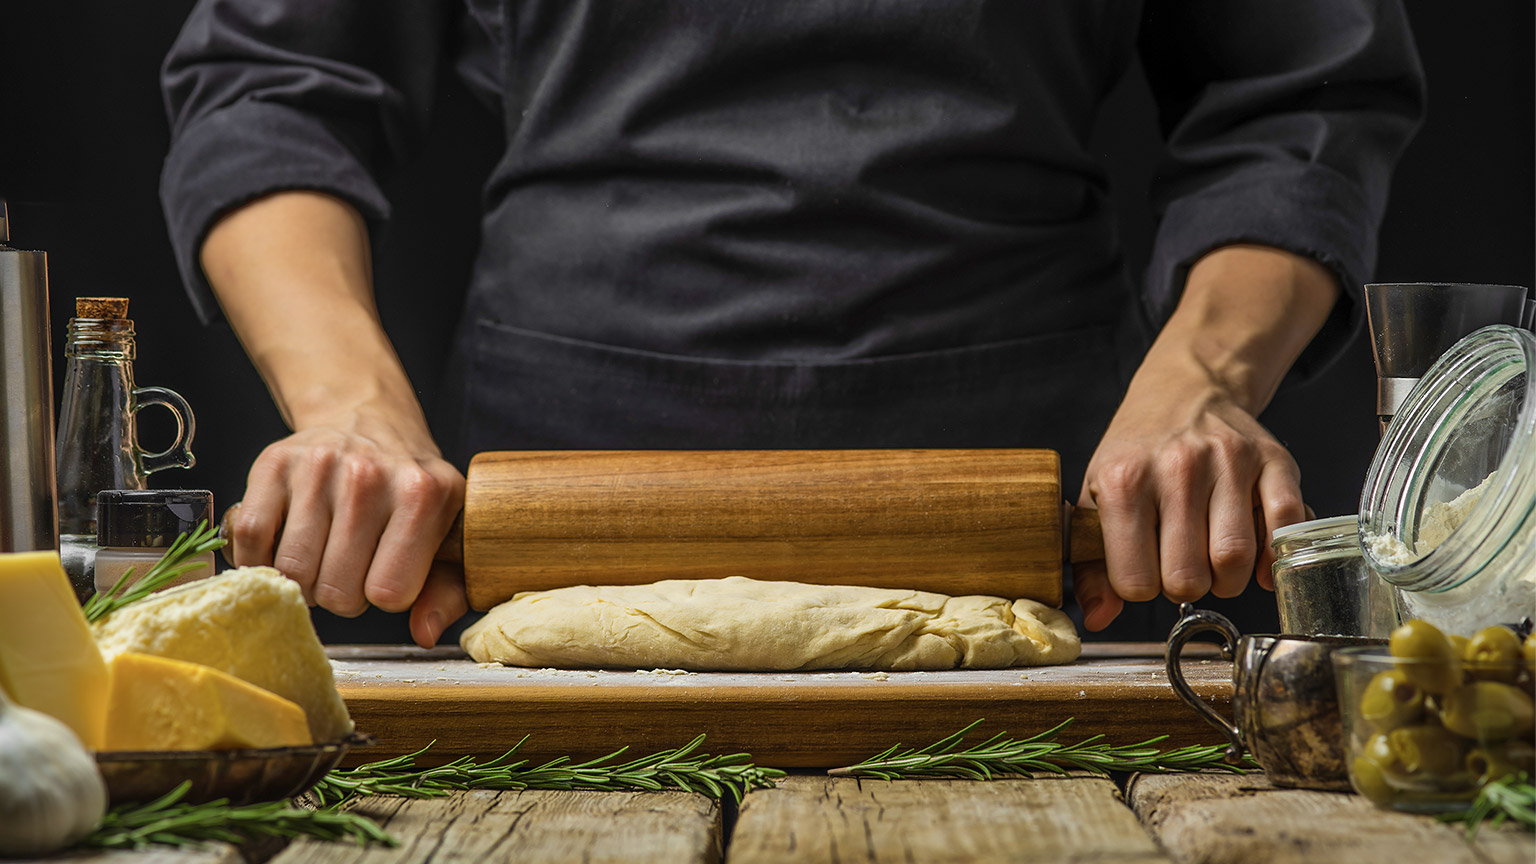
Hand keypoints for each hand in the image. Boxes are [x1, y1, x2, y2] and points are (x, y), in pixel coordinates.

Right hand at [225, 408, 466, 647]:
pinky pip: (252, 539)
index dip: (383, 596)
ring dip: (303, 580)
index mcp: (425, 495)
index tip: (385, 573)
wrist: (370, 422)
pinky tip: (285, 546)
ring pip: (292, 572)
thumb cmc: (410, 493)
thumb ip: (448, 592)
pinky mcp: (274, 463)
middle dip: (342, 594)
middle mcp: (370, 476)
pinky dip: (260, 558)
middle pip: (337, 592)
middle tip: (350, 566)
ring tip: (321, 555)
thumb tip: (426, 634)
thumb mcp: (447, 536)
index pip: (388, 594)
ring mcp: (319, 466)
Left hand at [1072, 244, 1337, 630]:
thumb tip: (1095, 619)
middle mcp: (1176, 467)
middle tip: (1180, 567)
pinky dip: (1273, 557)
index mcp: (1123, 481)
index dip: (1139, 588)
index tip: (1142, 570)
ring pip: (1235, 561)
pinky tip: (1255, 556)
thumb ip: (1090, 564)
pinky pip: (1285, 528)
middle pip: (1187, 578)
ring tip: (1212, 560)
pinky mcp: (1274, 460)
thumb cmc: (1136, 454)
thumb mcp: (1095, 500)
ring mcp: (1229, 461)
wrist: (1183, 393)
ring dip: (1227, 579)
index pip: (1134, 582)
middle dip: (1185, 586)